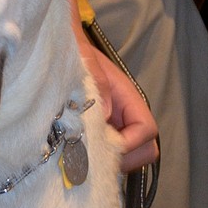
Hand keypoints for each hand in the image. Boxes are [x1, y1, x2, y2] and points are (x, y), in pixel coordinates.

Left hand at [65, 0, 157, 172]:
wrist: (60, 47)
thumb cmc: (72, 51)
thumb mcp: (83, 61)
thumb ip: (97, 84)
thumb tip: (106, 116)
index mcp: (127, 97)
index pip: (147, 129)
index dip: (130, 143)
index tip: (104, 144)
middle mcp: (126, 114)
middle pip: (145, 149)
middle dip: (124, 158)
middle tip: (94, 157)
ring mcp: (116, 125)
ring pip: (130, 157)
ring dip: (110, 161)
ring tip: (83, 155)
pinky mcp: (101, 133)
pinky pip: (110, 154)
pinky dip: (98, 160)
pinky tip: (77, 154)